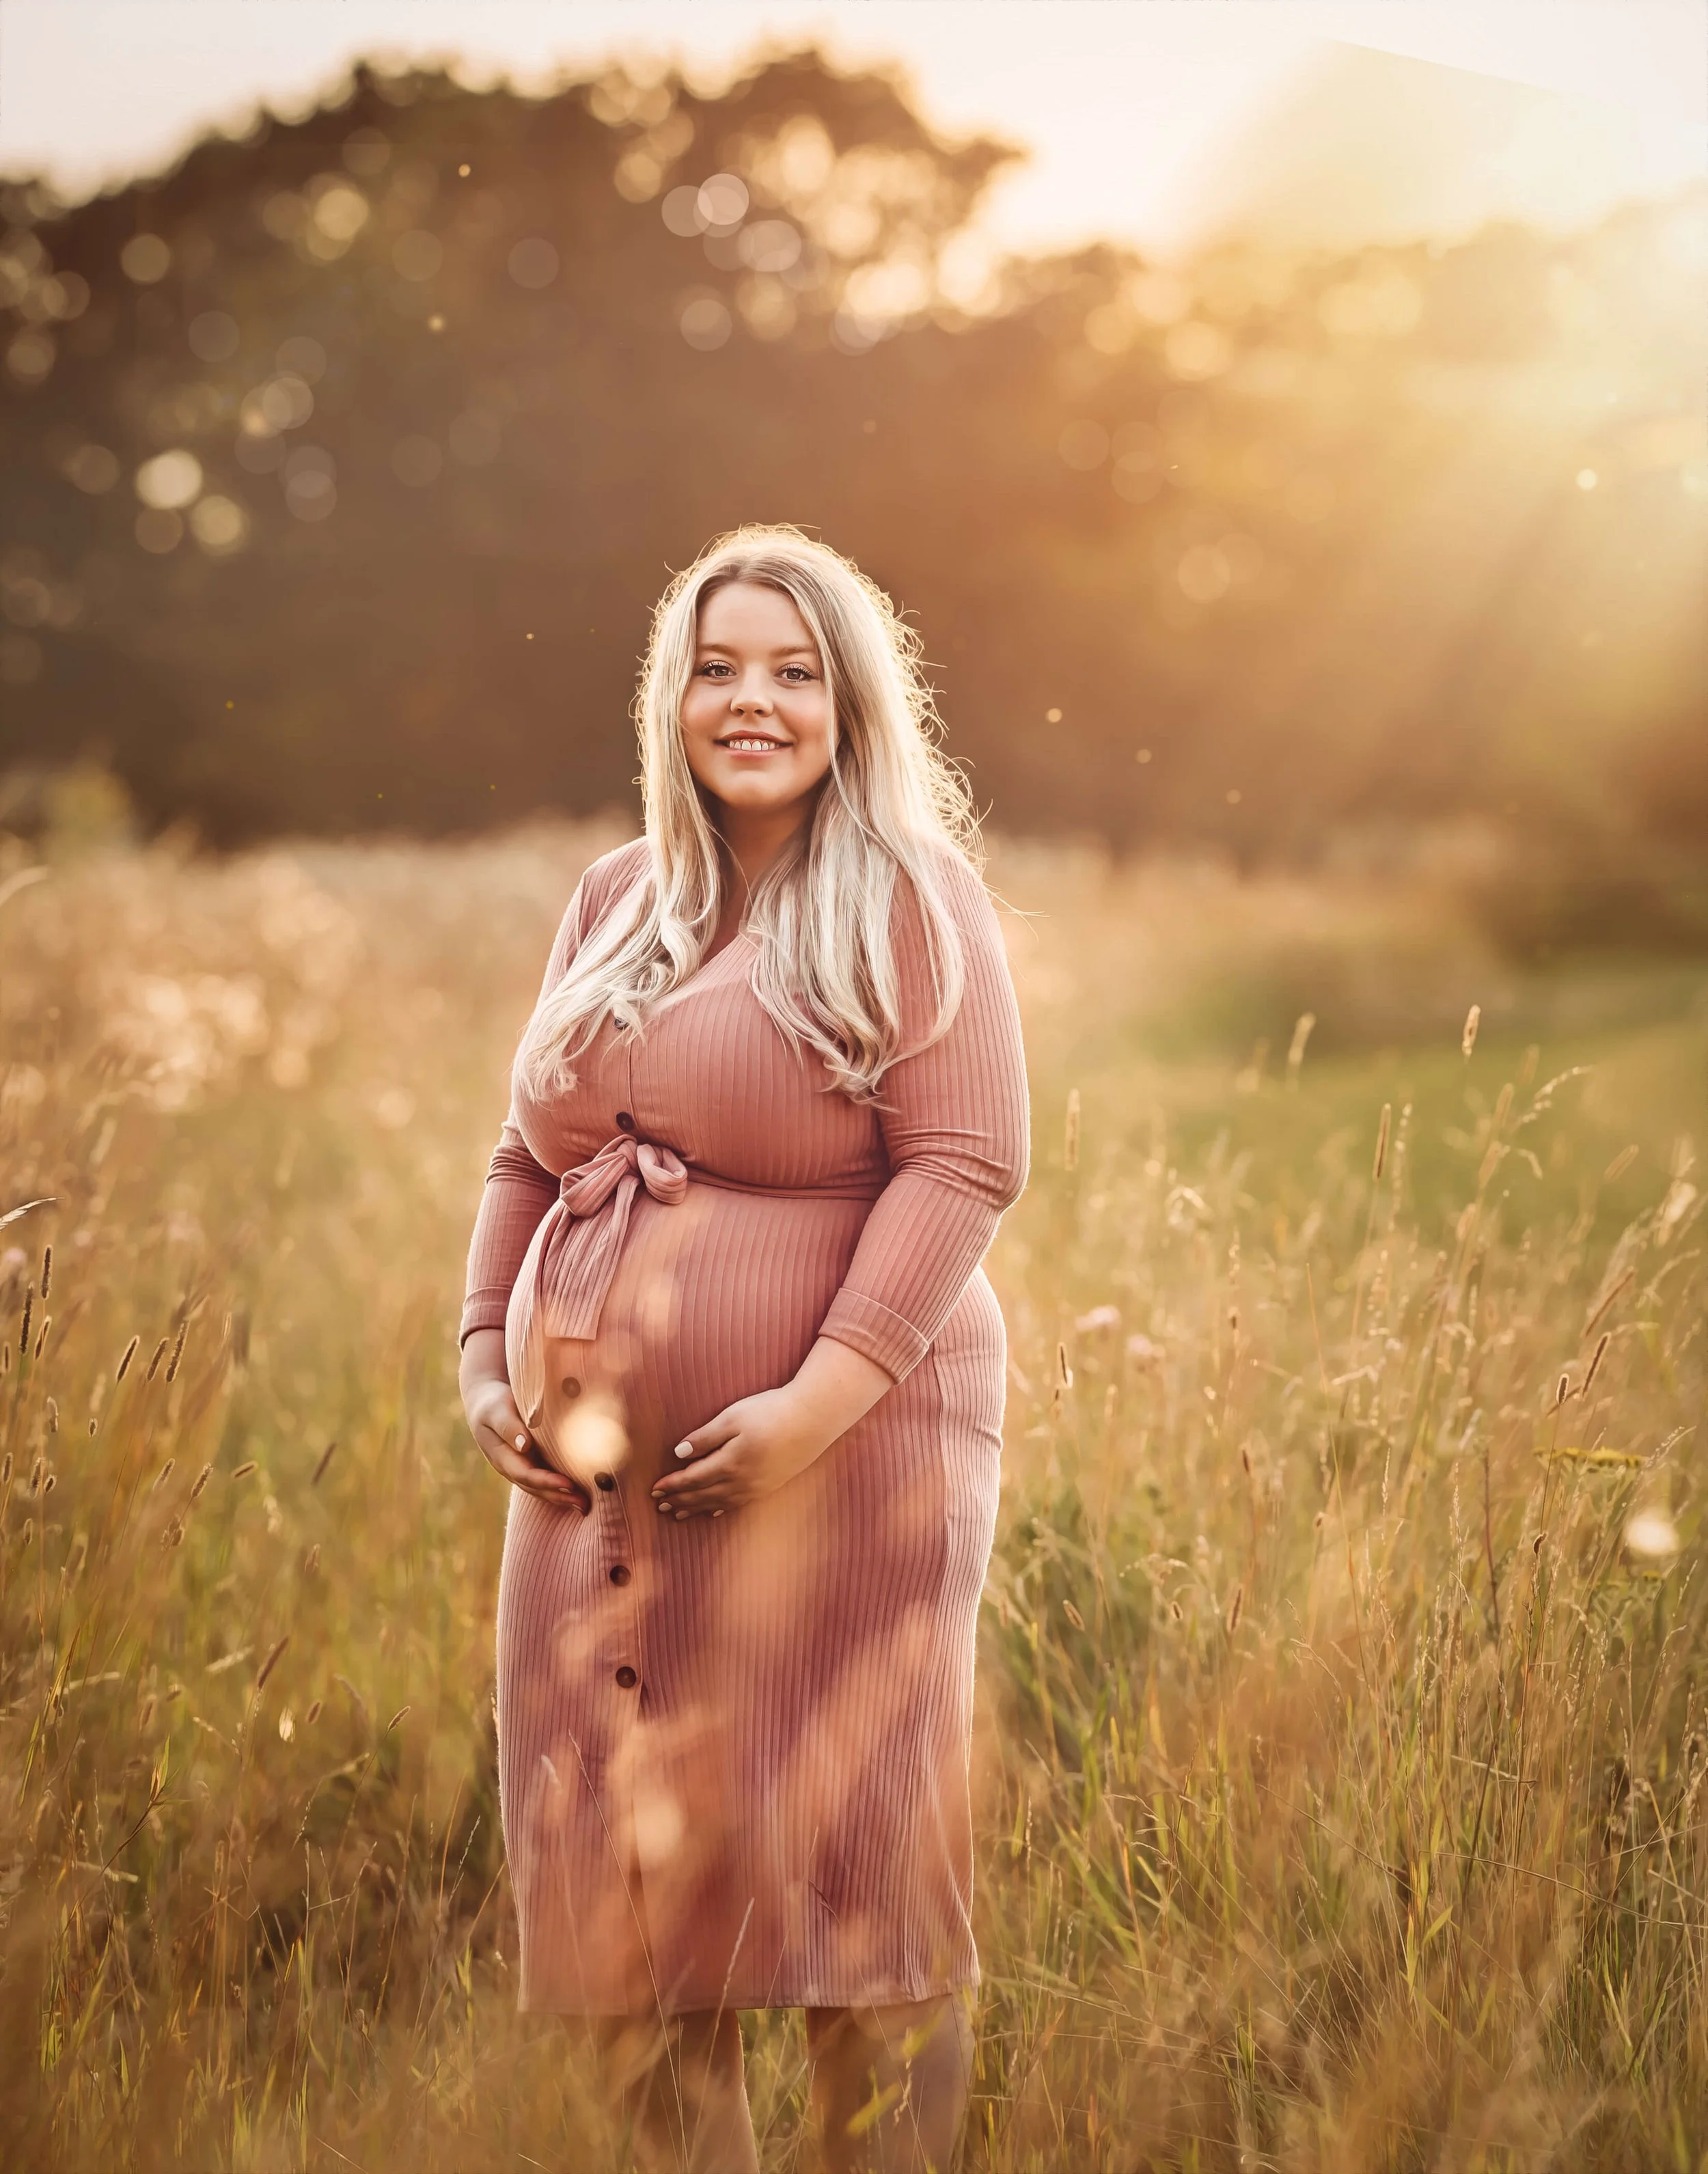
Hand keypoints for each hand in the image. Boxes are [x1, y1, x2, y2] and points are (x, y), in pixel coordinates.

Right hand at [461, 1332, 589, 1512]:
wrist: (486, 1403)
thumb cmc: (493, 1403)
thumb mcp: (496, 1410)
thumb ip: (509, 1426)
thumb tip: (525, 1446)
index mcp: (501, 1457)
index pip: (525, 1474)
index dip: (546, 1481)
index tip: (569, 1484)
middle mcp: (511, 1468)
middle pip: (535, 1488)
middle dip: (559, 1496)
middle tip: (584, 1503)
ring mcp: (520, 1467)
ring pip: (541, 1489)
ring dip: (562, 1498)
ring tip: (585, 1505)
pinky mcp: (530, 1463)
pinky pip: (546, 1480)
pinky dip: (561, 1489)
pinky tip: (579, 1492)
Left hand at [651, 1336, 894, 1518]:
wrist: (812, 1419)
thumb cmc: (770, 1412)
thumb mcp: (733, 1417)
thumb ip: (705, 1437)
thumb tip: (678, 1454)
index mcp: (729, 1463)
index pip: (692, 1479)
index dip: (672, 1485)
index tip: (654, 1490)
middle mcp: (740, 1481)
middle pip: (702, 1495)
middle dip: (679, 1500)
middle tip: (659, 1506)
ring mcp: (756, 1487)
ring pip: (718, 1503)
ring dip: (695, 1509)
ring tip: (678, 1514)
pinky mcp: (768, 1486)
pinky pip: (738, 1504)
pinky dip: (720, 1509)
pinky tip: (713, 1511)